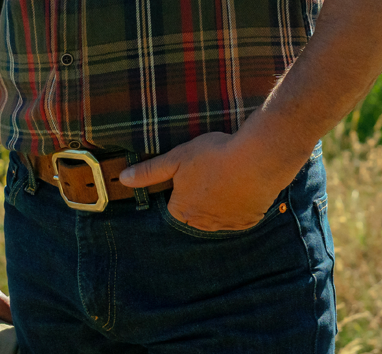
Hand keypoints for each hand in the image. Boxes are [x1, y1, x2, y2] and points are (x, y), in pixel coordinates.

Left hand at [119, 131, 297, 232]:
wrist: (259, 158)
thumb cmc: (215, 156)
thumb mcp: (177, 158)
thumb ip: (150, 171)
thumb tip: (123, 179)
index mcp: (183, 211)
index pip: (174, 206)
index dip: (180, 188)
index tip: (190, 173)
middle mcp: (204, 224)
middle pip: (196, 213)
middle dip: (199, 197)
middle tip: (210, 173)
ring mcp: (228, 225)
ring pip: (218, 216)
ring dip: (220, 202)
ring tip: (227, 177)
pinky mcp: (249, 220)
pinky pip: (240, 216)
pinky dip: (240, 204)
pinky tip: (242, 186)